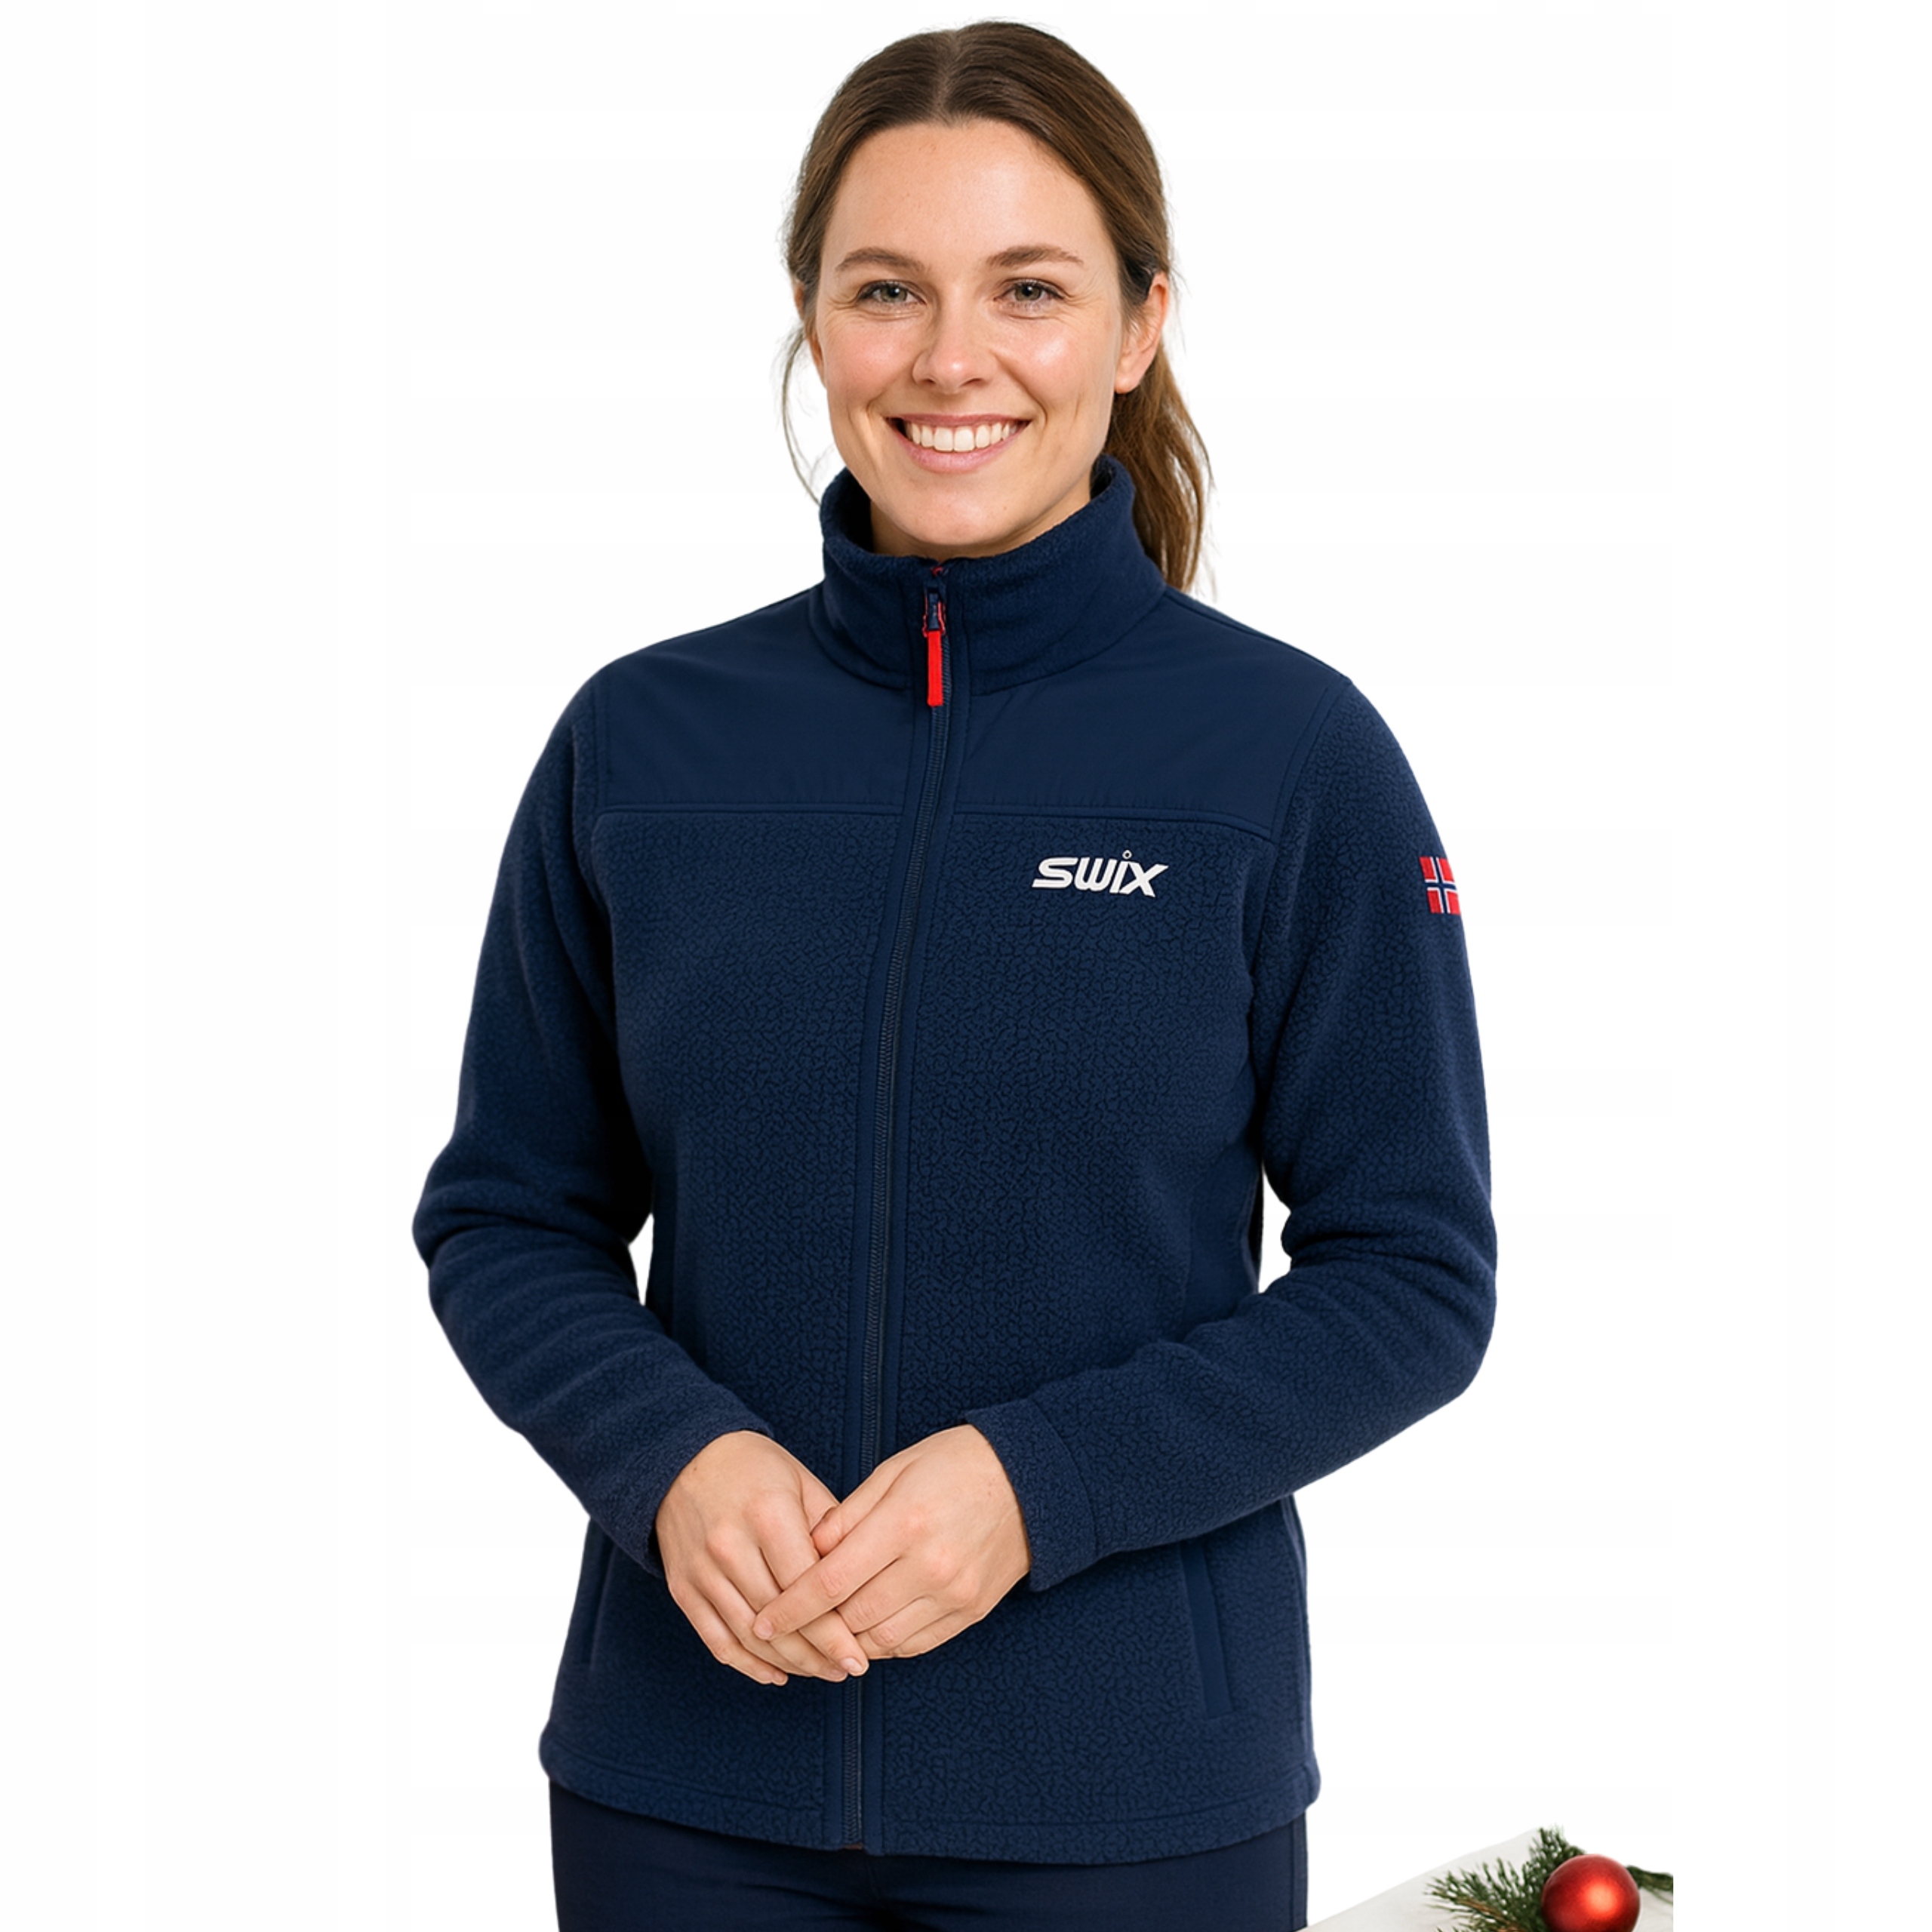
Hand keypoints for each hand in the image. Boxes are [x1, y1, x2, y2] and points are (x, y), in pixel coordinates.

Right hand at [654, 1431, 871, 1686]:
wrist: (682, 1458)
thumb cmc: (755, 1468)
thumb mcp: (800, 1481)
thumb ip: (831, 1529)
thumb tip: (864, 1578)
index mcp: (767, 1514)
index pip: (807, 1587)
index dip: (835, 1629)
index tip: (861, 1654)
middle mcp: (730, 1545)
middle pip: (779, 1619)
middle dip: (817, 1653)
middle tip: (849, 1669)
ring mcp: (702, 1570)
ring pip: (750, 1636)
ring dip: (789, 1663)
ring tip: (822, 1672)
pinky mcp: (683, 1588)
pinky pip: (717, 1640)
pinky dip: (748, 1664)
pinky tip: (777, 1673)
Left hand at [753, 1425, 1031, 1661]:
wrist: (1030, 1481)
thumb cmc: (953, 1465)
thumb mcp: (893, 1471)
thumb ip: (846, 1516)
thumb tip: (806, 1553)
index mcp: (903, 1524)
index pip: (831, 1581)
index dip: (791, 1607)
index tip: (763, 1620)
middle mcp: (929, 1566)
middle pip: (851, 1619)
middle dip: (813, 1626)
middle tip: (787, 1624)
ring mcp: (954, 1594)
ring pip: (880, 1641)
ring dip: (846, 1640)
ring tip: (825, 1627)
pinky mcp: (970, 1612)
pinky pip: (913, 1645)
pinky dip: (883, 1644)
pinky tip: (868, 1627)